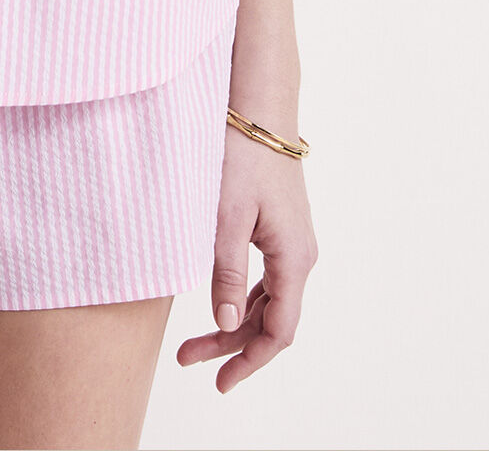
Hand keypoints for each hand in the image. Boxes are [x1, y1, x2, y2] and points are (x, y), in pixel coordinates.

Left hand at [175, 115, 317, 392]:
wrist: (258, 106)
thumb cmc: (241, 155)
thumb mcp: (226, 217)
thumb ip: (226, 273)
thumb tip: (227, 323)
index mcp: (293, 258)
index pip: (278, 331)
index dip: (249, 361)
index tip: (220, 382)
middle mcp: (300, 255)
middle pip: (271, 319)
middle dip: (232, 345)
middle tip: (189, 360)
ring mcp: (291, 241)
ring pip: (267, 299)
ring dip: (234, 322)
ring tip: (193, 340)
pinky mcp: (278, 227)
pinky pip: (265, 277)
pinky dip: (241, 296)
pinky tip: (216, 300)